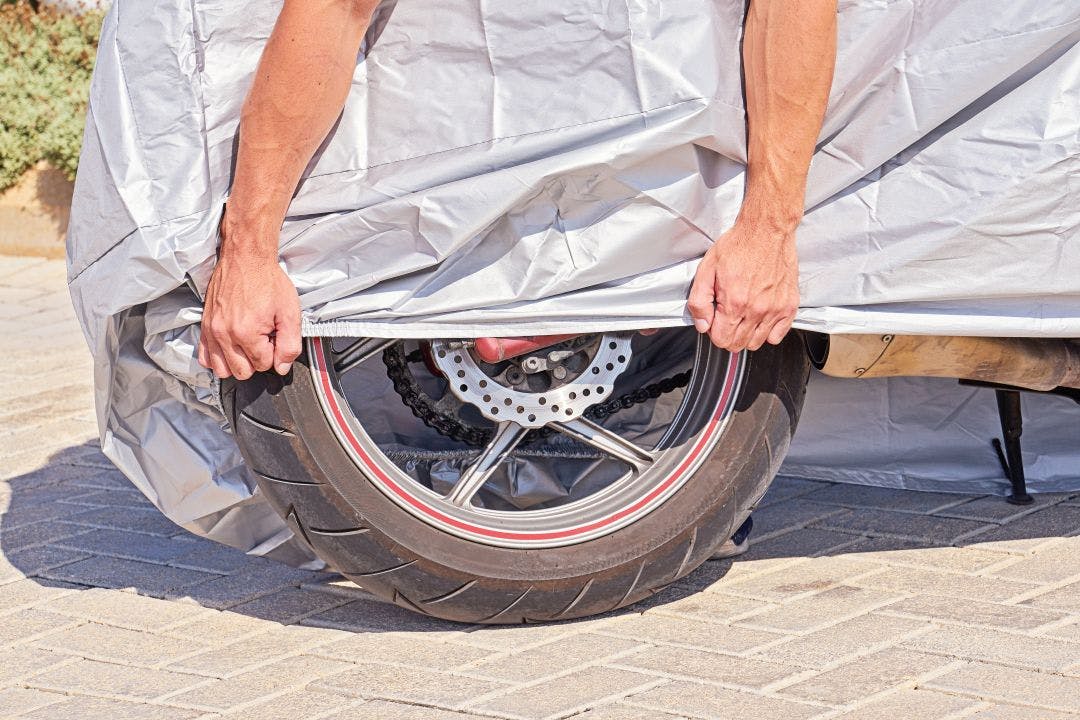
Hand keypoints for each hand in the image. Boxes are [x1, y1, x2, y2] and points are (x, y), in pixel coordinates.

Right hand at [197, 249, 301, 379]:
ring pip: (222, 369)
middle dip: (256, 360)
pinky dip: (218, 357)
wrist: (246, 258)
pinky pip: (205, 357)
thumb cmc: (267, 280)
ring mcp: (212, 331)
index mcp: (246, 332)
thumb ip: (289, 344)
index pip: (263, 365)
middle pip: (242, 372)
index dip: (273, 352)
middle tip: (263, 339)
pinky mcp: (205, 326)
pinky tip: (231, 346)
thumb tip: (282, 366)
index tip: (273, 335)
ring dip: (237, 362)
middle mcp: (225, 334)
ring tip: (247, 344)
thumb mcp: (290, 312)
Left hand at [687, 219, 798, 351]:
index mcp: (734, 303)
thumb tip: (702, 325)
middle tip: (727, 316)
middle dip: (728, 335)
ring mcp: (775, 310)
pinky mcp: (789, 306)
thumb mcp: (706, 269)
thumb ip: (700, 301)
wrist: (767, 231)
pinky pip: (778, 335)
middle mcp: (756, 310)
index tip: (715, 319)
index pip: (721, 340)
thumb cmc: (738, 246)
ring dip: (746, 335)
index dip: (714, 332)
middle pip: (738, 344)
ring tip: (743, 315)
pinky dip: (768, 332)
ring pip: (757, 343)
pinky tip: (760, 318)